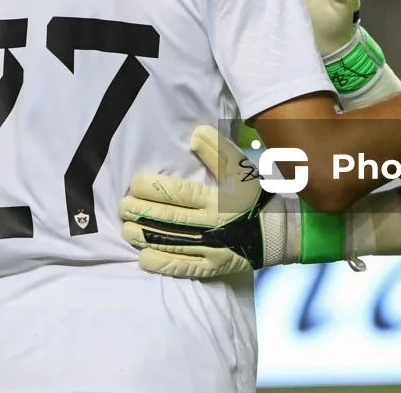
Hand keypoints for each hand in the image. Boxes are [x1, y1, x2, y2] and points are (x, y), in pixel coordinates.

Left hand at [119, 125, 288, 278]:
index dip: (153, 188)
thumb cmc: (253, 194)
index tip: (135, 183)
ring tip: (126, 230)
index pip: (178, 193)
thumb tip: (193, 135)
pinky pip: (184, 266)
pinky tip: (143, 257)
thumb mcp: (240, 167)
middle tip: (122, 207)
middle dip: (141, 212)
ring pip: (171, 242)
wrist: (278, 229)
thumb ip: (217, 149)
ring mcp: (212, 247)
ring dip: (145, 236)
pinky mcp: (213, 266)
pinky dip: (162, 263)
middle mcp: (212, 224)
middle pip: (169, 218)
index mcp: (218, 198)